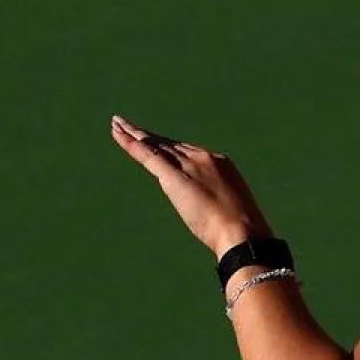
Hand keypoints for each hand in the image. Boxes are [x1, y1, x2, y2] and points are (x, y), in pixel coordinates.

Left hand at [110, 115, 270, 255]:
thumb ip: (218, 202)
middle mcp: (202, 157)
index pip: (187, 151)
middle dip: (149, 137)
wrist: (242, 234)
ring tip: (117, 125)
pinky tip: (118, 133)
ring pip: (155, 145)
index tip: (157, 143)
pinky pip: (147, 155)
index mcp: (220, 163)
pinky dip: (131, 144)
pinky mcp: (174, 177)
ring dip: (134, 135)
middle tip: (128, 126)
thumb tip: (216, 214)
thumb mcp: (232, 209)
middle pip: (168, 145)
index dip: (168, 148)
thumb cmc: (241, 231)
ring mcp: (188, 165)